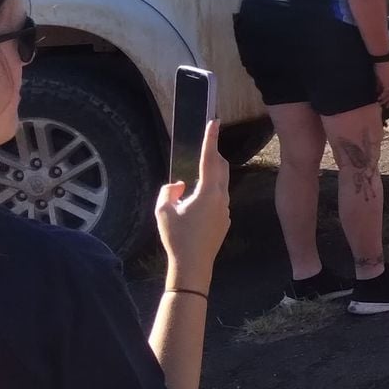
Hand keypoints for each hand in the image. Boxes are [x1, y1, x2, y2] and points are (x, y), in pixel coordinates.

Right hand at [156, 121, 229, 290]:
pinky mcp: (224, 221)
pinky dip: (208, 195)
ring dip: (210, 177)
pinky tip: (194, 207)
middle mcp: (221, 198)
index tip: (214, 123)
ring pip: (220, 185)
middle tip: (206, 147)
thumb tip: (179, 185)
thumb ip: (168, 192)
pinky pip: (218, 201)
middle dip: (213, 156)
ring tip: (194, 182)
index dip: (210, 140)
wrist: (193, 266)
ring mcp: (225, 210)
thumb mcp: (163, 212)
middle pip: (220, 169)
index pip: (209, 159)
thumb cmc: (177, 238)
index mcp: (208, 192)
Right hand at [376, 60, 388, 107]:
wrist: (382, 60)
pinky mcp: (387, 83)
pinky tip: (378, 99)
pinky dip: (382, 96)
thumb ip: (386, 83)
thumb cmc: (384, 65)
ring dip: (385, 101)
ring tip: (381, 104)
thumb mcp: (388, 75)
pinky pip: (385, 93)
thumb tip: (382, 90)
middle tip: (387, 106)